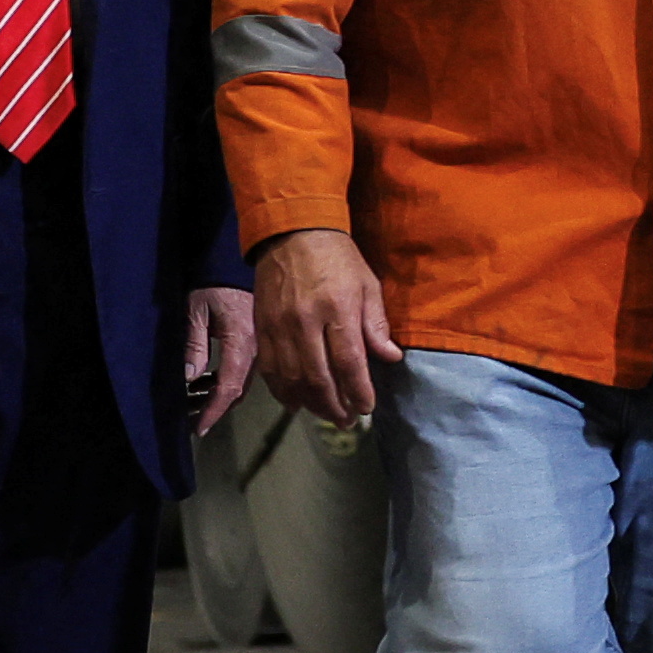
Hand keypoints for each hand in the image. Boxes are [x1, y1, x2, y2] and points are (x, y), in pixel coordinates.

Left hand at [181, 284, 258, 438]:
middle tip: (190, 420)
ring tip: (191, 400)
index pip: (228, 388)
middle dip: (213, 409)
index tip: (199, 429)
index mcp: (242, 343)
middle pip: (236, 392)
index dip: (213, 411)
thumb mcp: (196, 310)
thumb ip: (194, 344)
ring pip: (239, 383)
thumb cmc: (213, 283)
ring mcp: (259, 348)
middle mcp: (256, 350)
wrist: (234, 264)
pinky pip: (241, 372)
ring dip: (216, 395)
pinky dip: (223, 382)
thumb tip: (190, 378)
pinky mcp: (256, 345)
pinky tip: (203, 381)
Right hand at [253, 228, 396, 429]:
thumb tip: (391, 357)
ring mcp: (279, 325)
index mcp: (337, 308)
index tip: (367, 408)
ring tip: (326, 414)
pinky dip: (282, 390)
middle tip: (348, 421)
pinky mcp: (261, 326)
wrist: (292, 230)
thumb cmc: (337, 257)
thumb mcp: (367, 283)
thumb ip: (376, 323)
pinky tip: (296, 401)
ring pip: (292, 378)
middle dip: (335, 406)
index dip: (358, 391)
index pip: (349, 362)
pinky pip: (270, 368)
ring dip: (310, 404)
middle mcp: (305, 321)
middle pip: (318, 378)